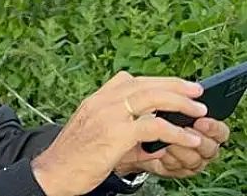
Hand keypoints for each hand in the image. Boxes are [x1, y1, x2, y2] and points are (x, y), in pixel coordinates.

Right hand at [31, 71, 207, 195]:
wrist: (53, 171)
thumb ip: (111, 121)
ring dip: (181, 103)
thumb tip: (139, 126)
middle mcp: (101, 102)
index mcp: (94, 100)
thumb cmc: (71, 157)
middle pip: (144, 84)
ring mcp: (108, 116)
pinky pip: (153, 126)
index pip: (127, 79)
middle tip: (195, 90)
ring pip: (152, 98)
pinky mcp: (116, 134)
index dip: (154, 80)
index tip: (173, 86)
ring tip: (198, 110)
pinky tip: (187, 138)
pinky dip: (175, 131)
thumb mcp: (90, 131)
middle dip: (174, 85)